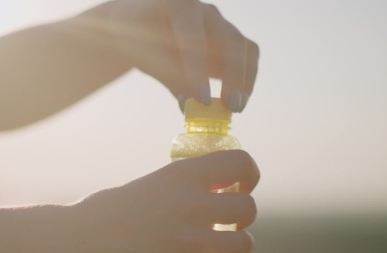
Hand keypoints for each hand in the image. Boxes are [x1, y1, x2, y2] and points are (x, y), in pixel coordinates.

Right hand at [67, 150, 259, 252]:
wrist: (75, 245)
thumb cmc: (108, 211)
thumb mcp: (151, 184)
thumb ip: (187, 186)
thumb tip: (222, 189)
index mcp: (182, 176)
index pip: (241, 163)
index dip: (249, 174)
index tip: (241, 185)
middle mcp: (191, 207)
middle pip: (248, 208)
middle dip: (243, 215)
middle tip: (229, 221)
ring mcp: (189, 244)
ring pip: (244, 245)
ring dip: (234, 245)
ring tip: (215, 246)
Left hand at [101, 0, 258, 111]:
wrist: (140, 28)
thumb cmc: (139, 41)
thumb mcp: (148, 58)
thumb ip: (170, 77)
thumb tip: (192, 104)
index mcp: (179, 5)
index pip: (193, 36)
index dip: (199, 68)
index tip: (202, 98)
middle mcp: (206, 12)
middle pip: (229, 39)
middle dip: (232, 75)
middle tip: (229, 107)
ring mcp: (221, 24)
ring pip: (243, 47)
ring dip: (243, 79)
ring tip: (235, 108)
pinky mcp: (229, 40)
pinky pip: (247, 56)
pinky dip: (246, 79)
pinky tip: (238, 101)